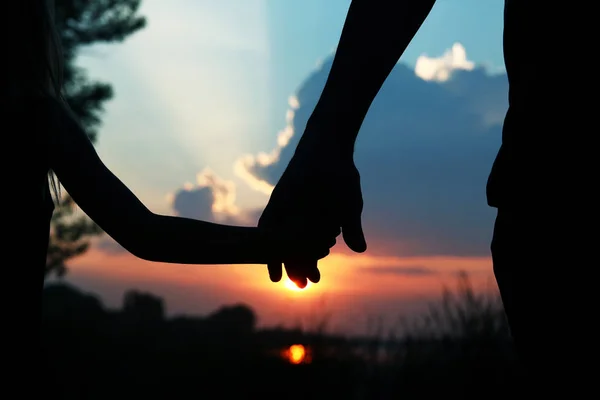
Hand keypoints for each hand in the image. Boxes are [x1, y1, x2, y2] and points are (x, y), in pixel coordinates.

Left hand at [258, 130, 366, 287]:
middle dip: (297, 268)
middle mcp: (299, 223)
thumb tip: (360, 250)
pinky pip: (267, 224)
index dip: (312, 267)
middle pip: (294, 251)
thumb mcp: (349, 205)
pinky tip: (266, 249)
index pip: (311, 253)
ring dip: (280, 259)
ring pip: (279, 241)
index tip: (315, 282)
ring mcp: (286, 213)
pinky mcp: (276, 203)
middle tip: (301, 285)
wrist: (328, 150)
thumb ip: (352, 227)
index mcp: (316, 227)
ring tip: (281, 277)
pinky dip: (266, 238)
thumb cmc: (341, 177)